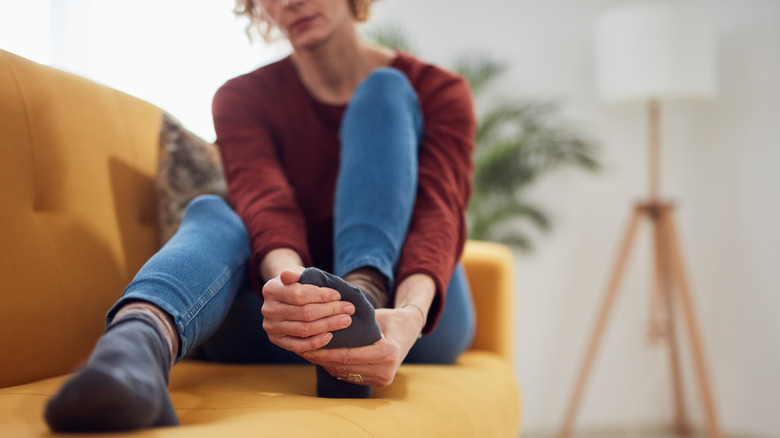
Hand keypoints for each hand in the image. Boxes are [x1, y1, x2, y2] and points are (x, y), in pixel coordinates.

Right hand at [261, 267, 355, 354]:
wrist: (283, 299)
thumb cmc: (295, 284)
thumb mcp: (296, 273)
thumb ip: (295, 273)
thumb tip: (289, 275)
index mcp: (271, 289)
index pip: (299, 295)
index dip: (321, 296)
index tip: (339, 295)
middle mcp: (268, 310)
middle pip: (304, 313)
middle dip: (330, 310)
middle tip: (349, 309)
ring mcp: (272, 327)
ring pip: (304, 329)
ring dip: (328, 325)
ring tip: (346, 321)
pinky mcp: (277, 341)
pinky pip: (298, 346)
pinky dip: (316, 342)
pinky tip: (330, 336)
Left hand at [302, 306, 424, 386]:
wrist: (409, 330)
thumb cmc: (391, 318)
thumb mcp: (377, 315)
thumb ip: (357, 320)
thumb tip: (328, 315)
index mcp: (387, 352)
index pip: (349, 355)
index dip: (327, 351)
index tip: (309, 344)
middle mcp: (386, 370)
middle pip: (345, 367)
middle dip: (321, 359)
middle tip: (302, 349)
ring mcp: (382, 379)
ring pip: (345, 374)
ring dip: (325, 365)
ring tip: (307, 353)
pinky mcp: (378, 382)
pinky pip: (350, 376)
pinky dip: (334, 368)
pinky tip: (320, 359)